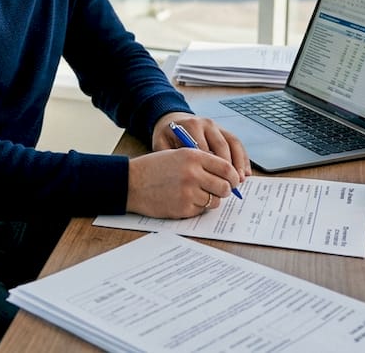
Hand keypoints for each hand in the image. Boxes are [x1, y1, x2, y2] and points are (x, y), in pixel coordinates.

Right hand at [126, 148, 241, 218]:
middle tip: (219, 190)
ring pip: (214, 201)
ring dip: (210, 200)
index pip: (226, 167)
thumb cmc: (154, 168)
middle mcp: (193, 173)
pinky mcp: (183, 208)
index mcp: (194, 156)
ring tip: (196, 194)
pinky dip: (196, 207)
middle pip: (224, 187)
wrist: (131, 182)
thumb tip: (227, 174)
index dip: (233, 176)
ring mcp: (189, 192)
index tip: (233, 180)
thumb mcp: (178, 154)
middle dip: (224, 190)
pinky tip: (183, 200)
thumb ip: (202, 161)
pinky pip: (201, 210)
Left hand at [152, 112, 250, 181]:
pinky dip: (243, 158)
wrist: (171, 120)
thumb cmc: (167, 137)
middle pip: (222, 146)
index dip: (210, 168)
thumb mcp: (162, 145)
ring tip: (240, 180)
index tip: (213, 184)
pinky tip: (245, 172)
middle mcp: (207, 124)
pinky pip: (237, 143)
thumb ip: (172, 157)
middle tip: (229, 185)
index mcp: (191, 126)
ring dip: (239, 163)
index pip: (205, 149)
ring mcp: (217, 126)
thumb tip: (188, 176)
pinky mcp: (224, 130)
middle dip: (227, 167)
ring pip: (233, 144)